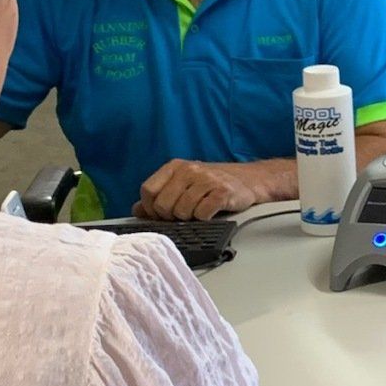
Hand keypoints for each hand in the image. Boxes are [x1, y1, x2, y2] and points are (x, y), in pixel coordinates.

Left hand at [136, 159, 264, 220]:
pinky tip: (211, 212)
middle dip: (171, 216)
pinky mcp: (222, 192)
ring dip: (190, 219)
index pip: (148, 190)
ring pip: (182, 212)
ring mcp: (206, 180)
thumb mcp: (182, 185)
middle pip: (163, 204)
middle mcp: (189, 170)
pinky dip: (205, 219)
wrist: (248, 180)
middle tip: (183, 215)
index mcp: (175, 167)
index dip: (151, 208)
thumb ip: (159, 196)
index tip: (161, 215)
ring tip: (199, 212)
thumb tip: (137, 210)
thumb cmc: (211, 185)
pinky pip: (202, 214)